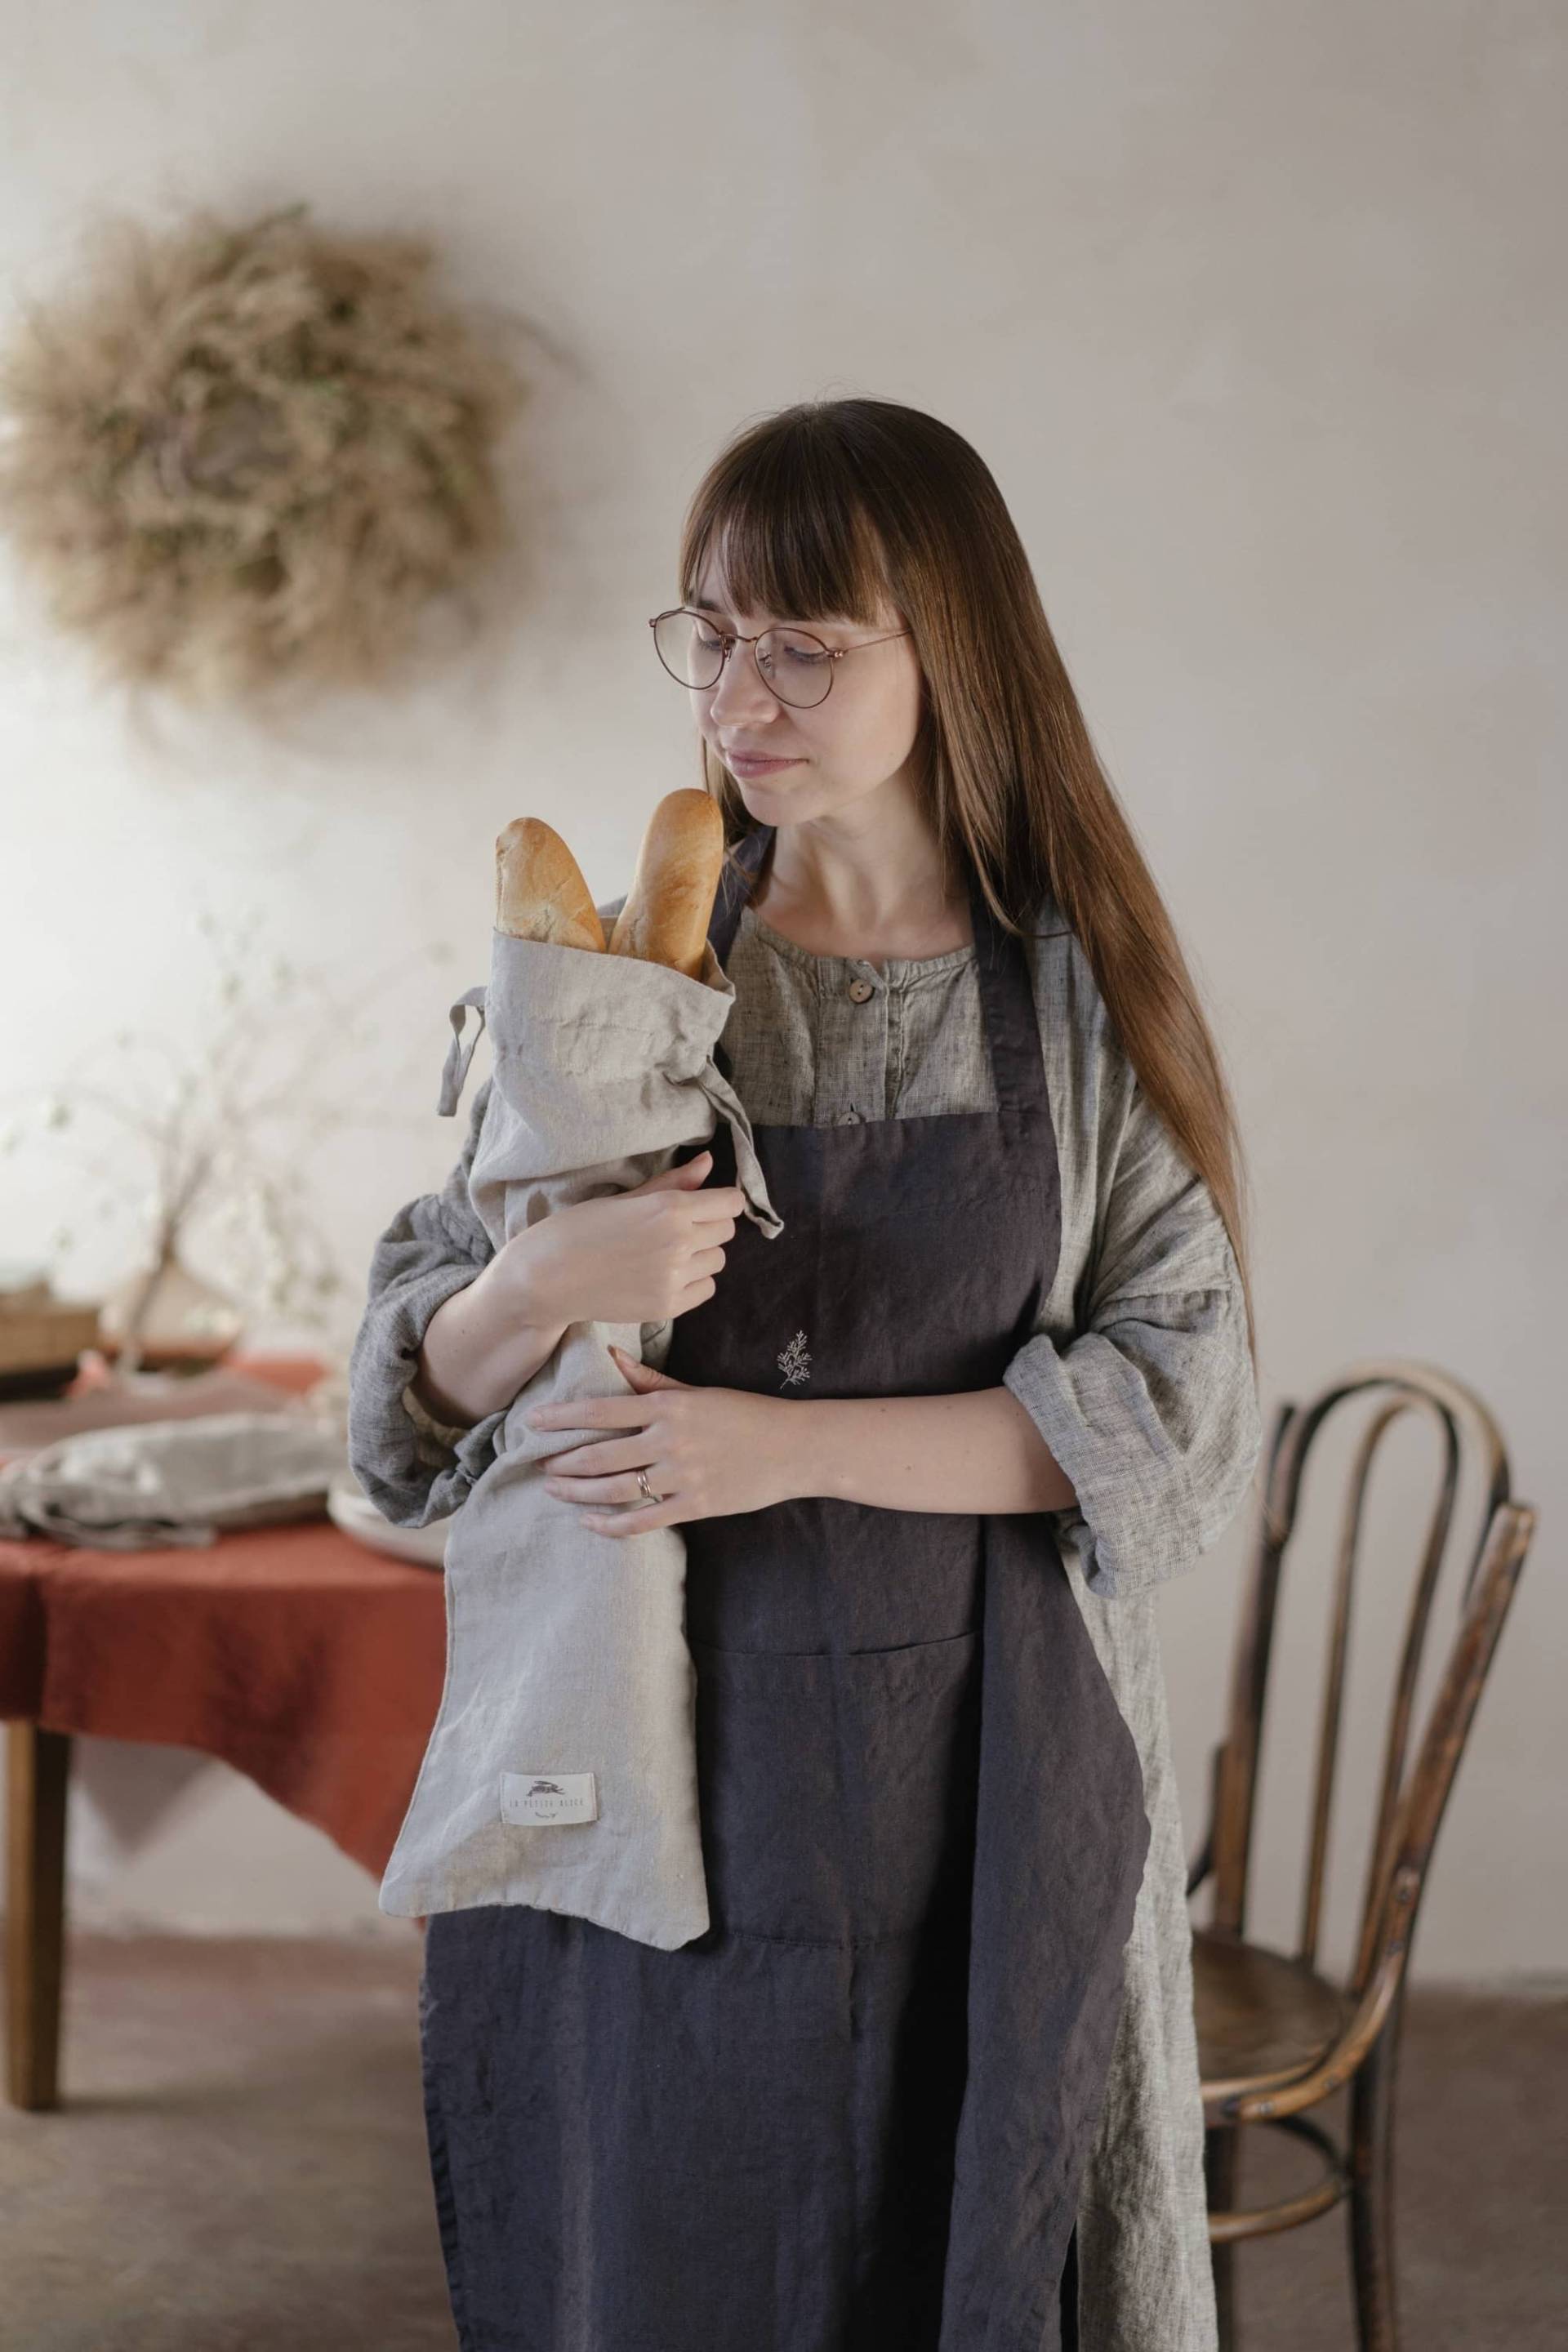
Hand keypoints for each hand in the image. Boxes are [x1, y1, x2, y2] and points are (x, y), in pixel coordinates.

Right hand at [510, 1149, 745, 1329]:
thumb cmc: (577, 1230)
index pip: (731, 1203)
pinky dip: (693, 1282)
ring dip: (701, 1255)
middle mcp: (679, 1242)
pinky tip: (664, 1276)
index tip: (704, 1205)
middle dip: (709, 1226)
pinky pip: (706, 1289)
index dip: (720, 1201)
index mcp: (670, 1208)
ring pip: (718, 1261)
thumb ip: (673, 1183)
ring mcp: (675, 1278)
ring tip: (666, 1254)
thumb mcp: (624, 1199)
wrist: (545, 1279)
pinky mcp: (668, 1306)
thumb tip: (709, 1162)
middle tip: (676, 1229)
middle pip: (727, 1231)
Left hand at [524, 1346, 801, 1534]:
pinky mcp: (696, 1506)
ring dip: (578, 1493)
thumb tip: (611, 1356)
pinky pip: (643, 1521)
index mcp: (668, 1407)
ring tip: (554, 1490)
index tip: (532, 1422)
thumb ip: (651, 1381)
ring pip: (615, 1489)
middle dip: (563, 1462)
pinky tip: (590, 1523)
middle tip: (538, 1466)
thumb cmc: (744, 1414)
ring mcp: (682, 1476)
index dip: (562, 1418)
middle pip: (600, 1455)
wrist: (794, 1447)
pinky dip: (611, 1525)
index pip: (601, 1410)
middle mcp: (669, 1441)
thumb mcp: (696, 1392)